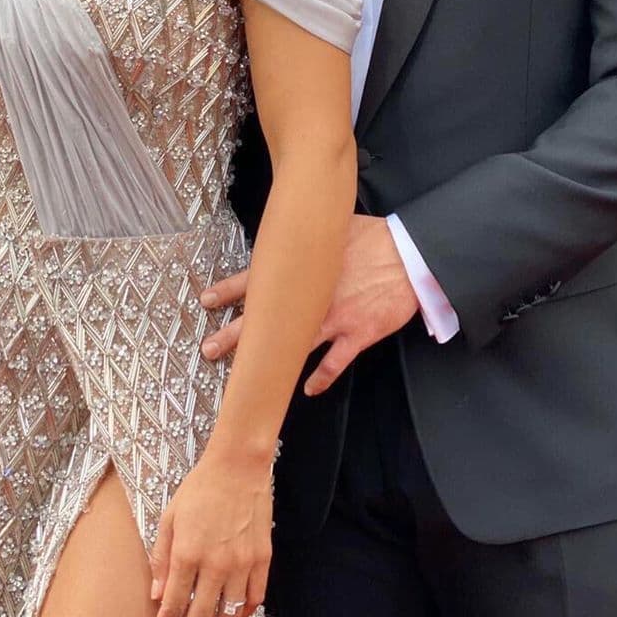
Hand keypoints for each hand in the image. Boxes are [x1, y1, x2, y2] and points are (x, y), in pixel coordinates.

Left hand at [146, 453, 270, 616]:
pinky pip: (254, 599)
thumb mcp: (169, 518)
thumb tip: (157, 596)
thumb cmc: (200, 489)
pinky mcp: (263, 559)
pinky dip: (242, 616)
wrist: (238, 466)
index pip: (173, 607)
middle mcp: (216, 563)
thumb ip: (162, 558)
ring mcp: (242, 563)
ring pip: (229, 616)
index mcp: (188, 552)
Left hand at [200, 215, 418, 394]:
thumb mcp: (332, 227)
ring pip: (291, 346)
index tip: (206, 300)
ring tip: (243, 380)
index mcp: (302, 269)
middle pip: (264, 319)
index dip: (228, 290)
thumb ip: (308, 237)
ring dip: (266, 362)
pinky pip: (334, 362)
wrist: (409, 255)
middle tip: (209, 348)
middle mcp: (311, 298)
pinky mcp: (357, 334)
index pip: (255, 279)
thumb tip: (291, 226)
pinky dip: (321, 377)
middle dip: (234, 334)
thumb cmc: (374, 237)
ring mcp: (333, 319)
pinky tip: (307, 390)